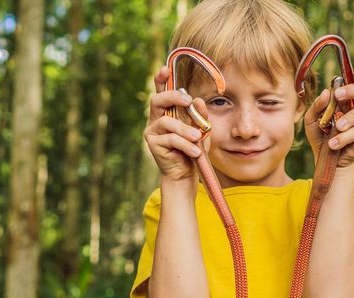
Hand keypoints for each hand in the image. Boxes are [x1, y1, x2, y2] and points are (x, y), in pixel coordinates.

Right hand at [144, 66, 209, 180]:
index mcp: (167, 110)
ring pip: (167, 123)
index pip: (161, 90)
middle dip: (172, 97)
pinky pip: (170, 140)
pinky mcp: (153, 144)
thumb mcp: (201, 129)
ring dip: (184, 129)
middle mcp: (156, 118)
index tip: (165, 68)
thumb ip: (200, 115)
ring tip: (197, 138)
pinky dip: (185, 145)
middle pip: (157, 100)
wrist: (185, 172)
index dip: (161, 79)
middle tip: (188, 101)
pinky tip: (195, 152)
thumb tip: (198, 100)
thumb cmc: (193, 147)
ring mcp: (152, 131)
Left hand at [302, 66, 353, 167]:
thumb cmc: (321, 135)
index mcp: (347, 98)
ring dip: (351, 116)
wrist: (327, 159)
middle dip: (353, 90)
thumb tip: (326, 93)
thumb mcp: (312, 120)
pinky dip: (345, 137)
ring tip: (337, 126)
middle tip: (338, 96)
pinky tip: (333, 143)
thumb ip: (316, 106)